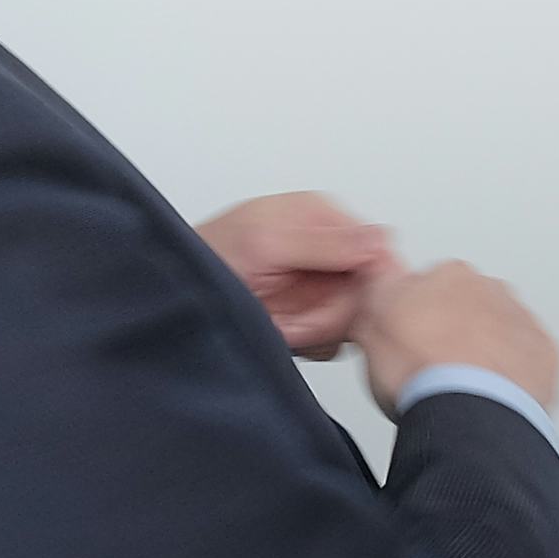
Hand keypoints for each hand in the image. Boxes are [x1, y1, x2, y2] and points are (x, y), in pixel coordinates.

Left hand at [198, 192, 393, 355]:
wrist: (178, 296)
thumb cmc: (208, 258)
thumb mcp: (266, 242)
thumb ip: (326, 242)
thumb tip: (380, 239)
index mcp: (322, 216)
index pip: (376, 250)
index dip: (363, 284)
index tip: (336, 303)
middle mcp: (325, 248)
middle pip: (365, 289)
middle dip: (332, 312)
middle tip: (296, 319)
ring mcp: (317, 282)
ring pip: (351, 317)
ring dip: (317, 329)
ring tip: (281, 323)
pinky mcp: (309, 313)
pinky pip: (333, 336)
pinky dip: (309, 341)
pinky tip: (283, 332)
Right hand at [359, 259, 558, 416]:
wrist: (469, 411)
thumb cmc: (420, 373)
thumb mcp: (368, 325)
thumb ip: (375, 295)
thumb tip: (377, 282)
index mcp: (448, 275)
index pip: (427, 287)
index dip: (414, 318)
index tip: (407, 342)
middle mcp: (490, 290)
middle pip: (468, 307)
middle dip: (455, 332)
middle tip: (434, 368)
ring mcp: (521, 322)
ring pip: (501, 332)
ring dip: (486, 353)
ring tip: (463, 388)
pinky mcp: (544, 355)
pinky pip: (529, 361)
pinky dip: (515, 376)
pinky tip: (493, 397)